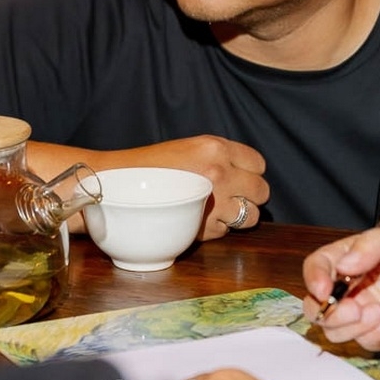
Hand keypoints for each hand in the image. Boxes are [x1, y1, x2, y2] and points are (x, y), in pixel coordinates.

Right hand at [135, 135, 268, 239]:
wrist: (117, 186)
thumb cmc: (150, 166)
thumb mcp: (190, 148)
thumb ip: (220, 158)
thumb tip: (245, 174)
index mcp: (216, 149)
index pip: (258, 164)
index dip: (250, 172)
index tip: (239, 176)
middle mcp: (220, 174)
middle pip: (262, 191)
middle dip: (250, 195)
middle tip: (231, 195)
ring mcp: (214, 203)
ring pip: (250, 216)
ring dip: (238, 215)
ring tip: (217, 210)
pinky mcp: (203, 228)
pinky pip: (226, 231)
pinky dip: (216, 228)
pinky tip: (196, 218)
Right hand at [302, 221, 379, 350]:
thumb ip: (372, 246)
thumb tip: (342, 264)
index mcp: (354, 258)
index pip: (319, 267)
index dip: (314, 278)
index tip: (324, 289)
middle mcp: (355, 287)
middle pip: (317, 305)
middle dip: (327, 311)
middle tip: (353, 307)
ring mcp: (367, 313)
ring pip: (335, 330)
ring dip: (349, 325)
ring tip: (379, 313)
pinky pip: (362, 343)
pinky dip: (371, 335)